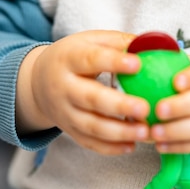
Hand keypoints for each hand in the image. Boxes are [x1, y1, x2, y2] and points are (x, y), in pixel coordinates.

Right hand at [16, 30, 149, 155]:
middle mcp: (64, 87)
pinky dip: (110, 148)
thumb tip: (150, 44)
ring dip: (119, 132)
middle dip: (119, 106)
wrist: (39, 81)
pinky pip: (89, 143)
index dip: (114, 62)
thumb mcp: (89, 40)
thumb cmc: (74, 56)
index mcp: (69, 58)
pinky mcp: (69, 130)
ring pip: (91, 126)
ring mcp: (64, 112)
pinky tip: (131, 145)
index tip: (138, 65)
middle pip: (91, 98)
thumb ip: (117, 41)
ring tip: (145, 131)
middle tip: (145, 108)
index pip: (91, 59)